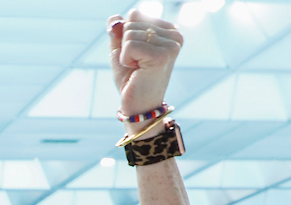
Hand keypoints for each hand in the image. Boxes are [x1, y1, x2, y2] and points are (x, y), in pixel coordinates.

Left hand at [108, 10, 182, 135]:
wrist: (138, 105)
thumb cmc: (131, 77)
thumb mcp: (121, 48)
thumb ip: (117, 30)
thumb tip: (115, 20)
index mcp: (169, 29)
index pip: (134, 14)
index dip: (126, 37)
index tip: (137, 55)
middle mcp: (175, 34)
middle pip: (132, 22)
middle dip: (125, 45)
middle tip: (137, 64)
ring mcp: (171, 45)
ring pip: (129, 33)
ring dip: (126, 54)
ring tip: (138, 68)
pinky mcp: (162, 55)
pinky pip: (130, 45)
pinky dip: (126, 59)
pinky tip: (137, 70)